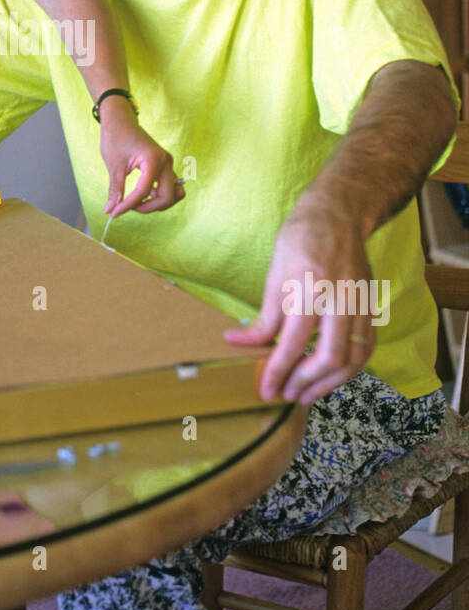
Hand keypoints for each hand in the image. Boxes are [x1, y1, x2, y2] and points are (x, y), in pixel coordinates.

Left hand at [99, 98, 183, 216]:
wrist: (120, 120)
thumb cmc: (116, 137)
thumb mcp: (114, 166)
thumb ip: (115, 190)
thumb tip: (110, 210)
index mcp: (153, 159)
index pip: (144, 191)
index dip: (128, 205)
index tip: (114, 213)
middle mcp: (165, 162)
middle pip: (168, 197)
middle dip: (148, 207)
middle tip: (128, 208)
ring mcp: (168, 163)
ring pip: (174, 193)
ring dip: (158, 203)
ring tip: (138, 202)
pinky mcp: (165, 165)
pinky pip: (170, 187)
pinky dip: (160, 195)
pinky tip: (143, 195)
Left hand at [224, 205, 375, 404]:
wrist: (338, 215)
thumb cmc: (300, 240)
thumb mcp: (274, 275)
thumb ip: (263, 317)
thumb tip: (237, 343)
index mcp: (309, 287)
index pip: (294, 343)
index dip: (278, 371)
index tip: (266, 390)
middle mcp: (340, 298)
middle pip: (329, 357)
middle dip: (306, 383)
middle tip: (286, 394)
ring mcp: (360, 303)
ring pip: (353, 358)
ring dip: (329, 384)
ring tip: (307, 394)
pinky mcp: (371, 306)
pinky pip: (366, 348)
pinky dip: (349, 368)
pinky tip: (330, 377)